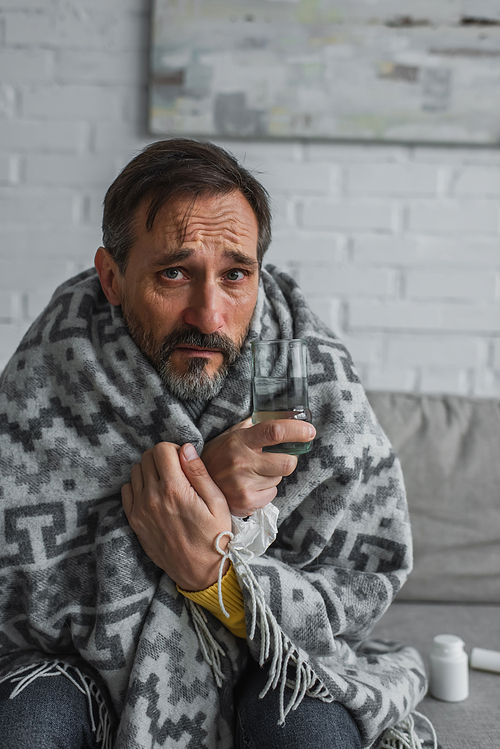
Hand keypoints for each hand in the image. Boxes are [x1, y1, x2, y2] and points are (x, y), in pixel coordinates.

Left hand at [121, 442, 231, 590]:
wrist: (200, 571)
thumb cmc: (214, 536)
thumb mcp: (217, 502)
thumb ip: (199, 472)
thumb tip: (185, 447)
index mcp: (174, 489)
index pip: (161, 449)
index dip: (174, 449)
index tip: (184, 461)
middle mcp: (152, 497)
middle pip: (146, 457)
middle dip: (162, 457)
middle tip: (177, 470)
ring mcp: (140, 510)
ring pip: (136, 471)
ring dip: (150, 470)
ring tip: (167, 482)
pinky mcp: (134, 521)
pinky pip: (127, 490)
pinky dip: (138, 486)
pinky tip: (155, 494)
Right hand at [201, 418, 315, 516]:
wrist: (196, 485)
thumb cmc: (218, 456)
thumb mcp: (230, 435)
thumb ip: (252, 426)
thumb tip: (280, 416)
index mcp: (240, 441)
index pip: (274, 431)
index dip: (297, 431)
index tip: (310, 431)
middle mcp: (242, 462)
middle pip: (287, 463)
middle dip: (289, 460)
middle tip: (281, 458)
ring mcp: (244, 484)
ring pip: (279, 479)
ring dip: (273, 476)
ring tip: (254, 473)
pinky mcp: (246, 502)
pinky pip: (271, 494)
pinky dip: (266, 491)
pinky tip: (251, 486)